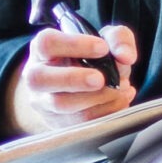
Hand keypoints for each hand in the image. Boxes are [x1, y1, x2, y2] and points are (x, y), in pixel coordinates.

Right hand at [9, 24, 139, 134]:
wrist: (80, 86)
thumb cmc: (89, 59)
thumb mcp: (104, 40)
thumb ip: (118, 39)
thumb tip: (125, 57)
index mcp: (42, 49)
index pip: (48, 43)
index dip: (74, 45)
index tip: (103, 48)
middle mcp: (36, 76)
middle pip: (39, 78)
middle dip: (74, 79)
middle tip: (101, 79)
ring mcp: (44, 103)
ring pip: (60, 104)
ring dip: (96, 97)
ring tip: (121, 87)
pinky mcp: (58, 123)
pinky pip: (80, 122)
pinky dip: (106, 111)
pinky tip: (121, 99)